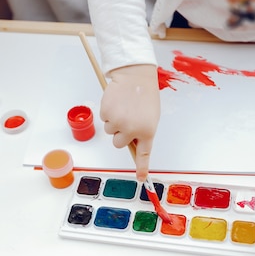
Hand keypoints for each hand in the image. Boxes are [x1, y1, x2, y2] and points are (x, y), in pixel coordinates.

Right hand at [100, 65, 159, 181]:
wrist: (135, 76)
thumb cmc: (144, 95)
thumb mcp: (150, 116)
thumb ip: (142, 132)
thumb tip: (132, 144)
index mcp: (147, 130)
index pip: (144, 154)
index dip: (142, 168)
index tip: (141, 179)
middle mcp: (132, 129)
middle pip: (118, 143)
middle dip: (120, 134)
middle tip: (127, 119)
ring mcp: (118, 122)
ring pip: (110, 131)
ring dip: (114, 122)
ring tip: (123, 108)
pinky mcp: (107, 113)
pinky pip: (104, 119)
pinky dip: (108, 112)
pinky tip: (116, 102)